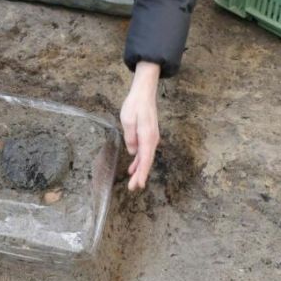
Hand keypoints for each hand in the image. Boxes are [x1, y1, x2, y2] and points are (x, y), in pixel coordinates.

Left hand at [120, 62, 160, 190]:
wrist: (144, 93)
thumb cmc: (135, 105)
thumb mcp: (127, 120)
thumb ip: (130, 137)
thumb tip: (132, 152)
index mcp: (147, 136)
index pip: (145, 159)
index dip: (142, 173)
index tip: (138, 184)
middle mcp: (152, 139)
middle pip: (147, 161)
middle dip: (140, 175)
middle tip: (133, 188)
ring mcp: (151, 138)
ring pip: (146, 158)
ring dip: (139, 169)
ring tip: (133, 181)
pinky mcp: (148, 136)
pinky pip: (144, 151)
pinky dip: (139, 160)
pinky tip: (133, 167)